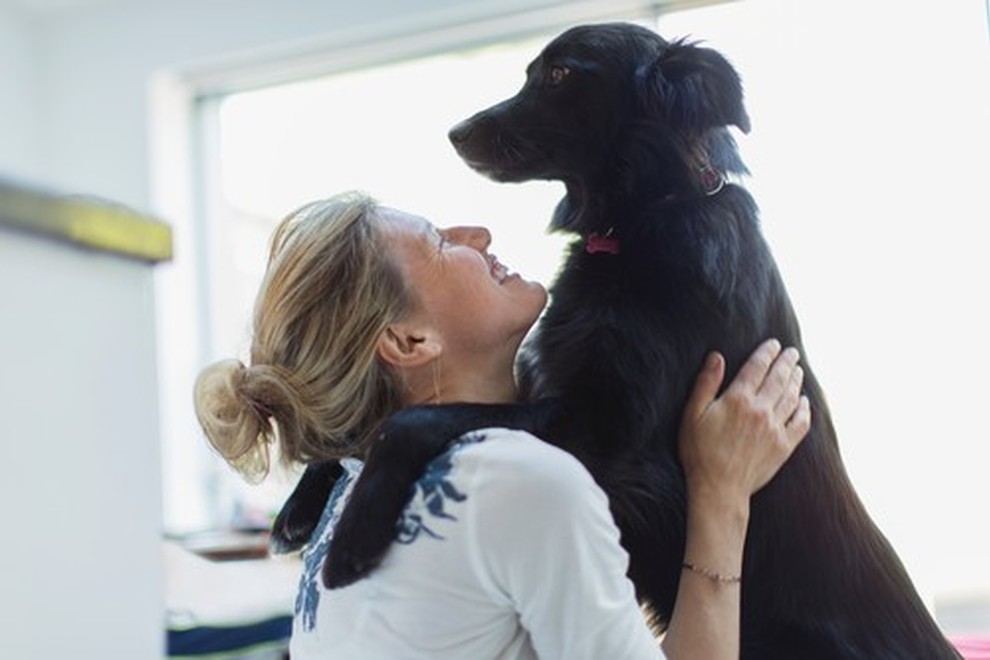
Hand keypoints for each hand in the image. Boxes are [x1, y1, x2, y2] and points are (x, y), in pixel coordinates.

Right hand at [678, 339, 810, 505]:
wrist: (718, 489)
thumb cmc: (699, 453)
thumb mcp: (692, 415)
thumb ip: (706, 384)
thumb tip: (717, 357)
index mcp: (738, 399)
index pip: (757, 367)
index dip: (766, 353)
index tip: (773, 343)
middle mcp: (761, 410)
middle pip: (779, 378)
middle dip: (786, 362)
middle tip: (792, 352)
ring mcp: (775, 428)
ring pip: (792, 397)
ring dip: (796, 381)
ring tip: (798, 370)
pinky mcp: (784, 446)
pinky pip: (801, 423)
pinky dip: (805, 409)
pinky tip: (804, 401)